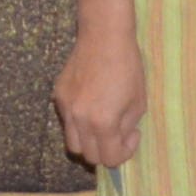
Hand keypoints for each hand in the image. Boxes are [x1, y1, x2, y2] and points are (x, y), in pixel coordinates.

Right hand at [55, 16, 146, 171]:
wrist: (104, 37)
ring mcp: (65, 108)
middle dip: (106, 151)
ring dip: (89, 142)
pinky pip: (67, 121)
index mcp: (102, 123)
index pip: (109, 158)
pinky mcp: (58, 95)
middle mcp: (79, 120)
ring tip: (101, 127)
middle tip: (118, 134)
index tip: (132, 136)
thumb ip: (126, 128)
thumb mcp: (138, 103)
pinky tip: (91, 106)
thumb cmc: (128, 68)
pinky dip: (79, 123)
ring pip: (72, 143)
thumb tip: (119, 138)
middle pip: (88, 156)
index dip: (124, 154)